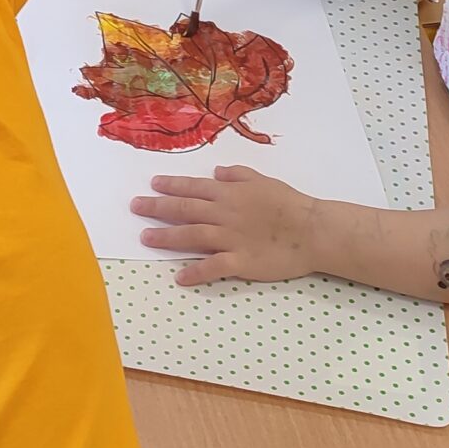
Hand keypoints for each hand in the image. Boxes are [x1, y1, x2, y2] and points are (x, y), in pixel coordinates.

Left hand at [129, 166, 316, 285]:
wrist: (313, 230)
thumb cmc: (290, 203)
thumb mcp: (263, 180)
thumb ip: (237, 174)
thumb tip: (215, 170)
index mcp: (230, 193)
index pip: (194, 187)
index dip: (171, 185)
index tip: (153, 184)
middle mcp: (224, 214)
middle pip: (184, 209)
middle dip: (157, 207)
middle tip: (135, 206)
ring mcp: (230, 239)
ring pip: (191, 236)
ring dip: (166, 237)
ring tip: (145, 237)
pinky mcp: (240, 262)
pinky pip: (213, 267)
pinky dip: (195, 273)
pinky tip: (179, 277)